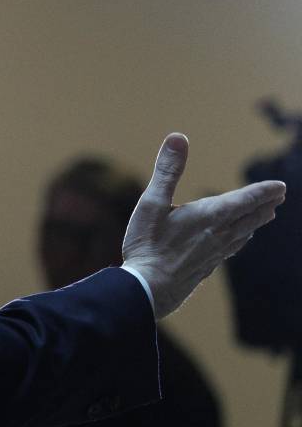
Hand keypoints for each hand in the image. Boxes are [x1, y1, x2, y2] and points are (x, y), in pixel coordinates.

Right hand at [122, 133, 286, 319]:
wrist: (148, 289)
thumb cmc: (147, 245)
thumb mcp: (151, 203)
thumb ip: (167, 170)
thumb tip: (177, 137)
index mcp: (209, 216)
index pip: (244, 200)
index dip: (263, 191)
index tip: (279, 186)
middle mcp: (218, 235)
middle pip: (249, 217)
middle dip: (264, 205)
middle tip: (279, 196)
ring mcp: (214, 253)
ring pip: (243, 234)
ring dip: (256, 222)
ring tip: (266, 216)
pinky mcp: (206, 268)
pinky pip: (231, 250)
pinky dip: (241, 240)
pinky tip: (237, 242)